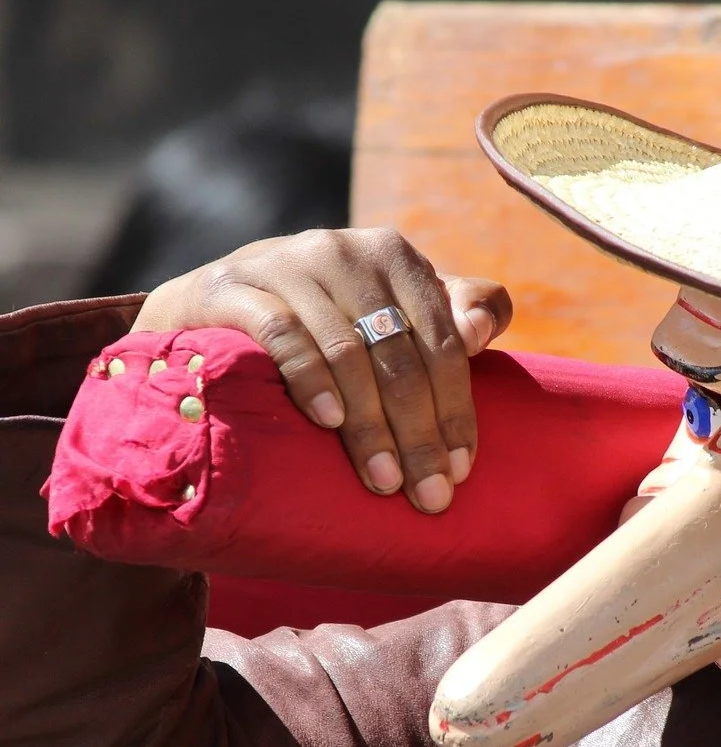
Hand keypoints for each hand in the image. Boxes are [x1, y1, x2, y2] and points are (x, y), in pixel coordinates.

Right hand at [135, 228, 512, 513]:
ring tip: (385, 480)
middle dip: (419, 432)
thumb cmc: (325, 319)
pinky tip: (328, 422)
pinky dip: (311, 380)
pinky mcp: (237, 286)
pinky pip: (284, 336)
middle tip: (430, 494)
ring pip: (348, 353)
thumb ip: (451, 315)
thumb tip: (481, 331)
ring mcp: (289, 263)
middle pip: (399, 354)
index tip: (463, 469)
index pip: (443, 341)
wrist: (213, 303)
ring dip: (370, 425)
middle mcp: (346, 251)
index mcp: (396, 258)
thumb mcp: (392, 311)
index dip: (457, 408)